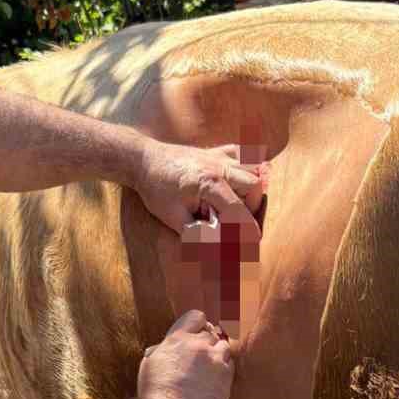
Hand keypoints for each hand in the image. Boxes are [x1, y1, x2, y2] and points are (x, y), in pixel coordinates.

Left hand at [133, 138, 265, 237]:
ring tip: (241, 202)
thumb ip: (196, 234)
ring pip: (253, 167)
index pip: (238, 209)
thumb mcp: (173, 217)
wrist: (143, 160)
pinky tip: (239, 180)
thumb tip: (217, 247)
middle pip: (254, 186)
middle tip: (241, 220)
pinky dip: (247, 165)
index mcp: (209, 183)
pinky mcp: (215, 151)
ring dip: (252, 187)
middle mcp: (219, 167)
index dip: (248, 228)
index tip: (254, 241)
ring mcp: (219, 156)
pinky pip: (242, 153)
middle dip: (253, 206)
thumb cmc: (156, 189)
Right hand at [138, 310, 234, 398]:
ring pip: (224, 348)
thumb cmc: (154, 391)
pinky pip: (230, 367)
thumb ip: (164, 348)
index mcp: (179, 337)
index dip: (198, 325)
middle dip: (207, 343)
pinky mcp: (226, 378)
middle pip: (212, 334)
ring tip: (207, 370)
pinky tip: (212, 382)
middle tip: (200, 358)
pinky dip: (223, 372)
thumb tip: (165, 347)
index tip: (196, 333)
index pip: (197, 317)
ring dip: (217, 356)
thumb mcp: (151, 361)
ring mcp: (215, 361)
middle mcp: (200, 345)